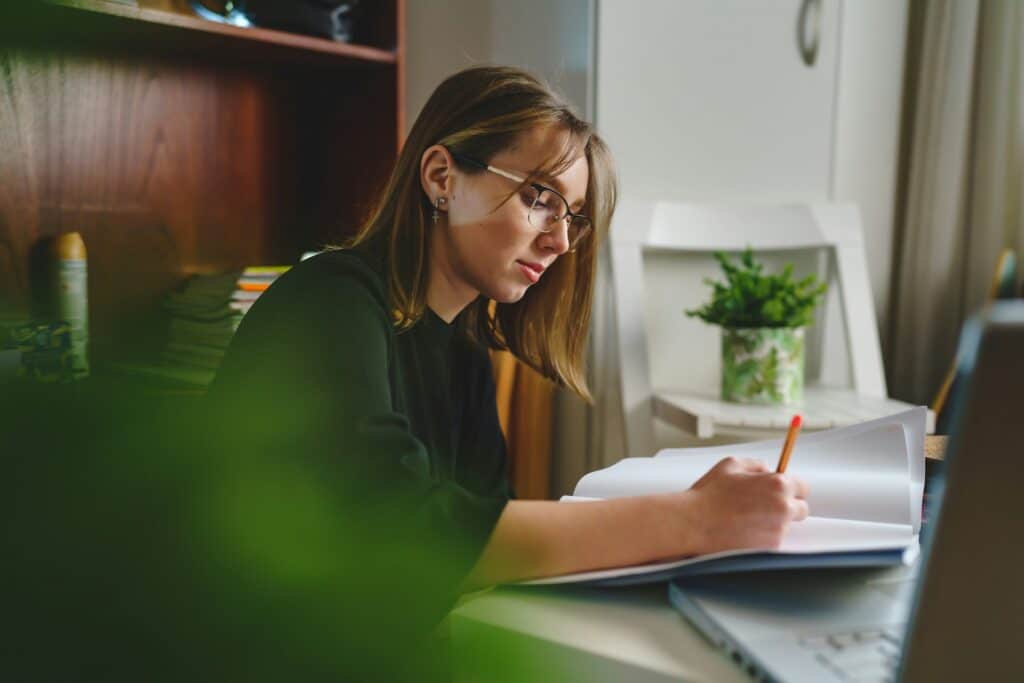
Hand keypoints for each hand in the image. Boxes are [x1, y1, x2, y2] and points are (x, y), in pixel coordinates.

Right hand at [686, 457, 808, 553]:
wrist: (694, 524)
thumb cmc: (709, 495)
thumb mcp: (730, 465)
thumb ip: (755, 465)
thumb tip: (766, 470)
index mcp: (777, 485)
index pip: (803, 487)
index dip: (790, 488)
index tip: (782, 491)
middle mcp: (782, 508)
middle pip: (801, 509)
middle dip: (786, 507)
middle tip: (763, 507)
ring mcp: (778, 531)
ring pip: (785, 526)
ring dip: (773, 523)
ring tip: (746, 519)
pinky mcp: (769, 549)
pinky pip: (773, 541)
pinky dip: (763, 538)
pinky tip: (743, 531)